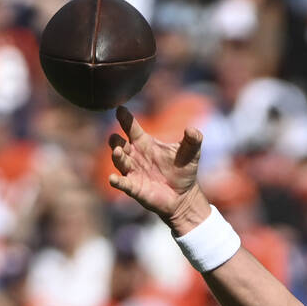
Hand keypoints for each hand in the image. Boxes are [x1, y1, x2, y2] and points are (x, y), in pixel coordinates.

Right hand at [107, 106, 206, 230]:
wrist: (184, 196)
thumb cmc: (183, 170)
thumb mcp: (191, 153)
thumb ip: (193, 140)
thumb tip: (192, 129)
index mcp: (144, 143)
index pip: (131, 127)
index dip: (124, 118)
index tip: (120, 109)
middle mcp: (135, 155)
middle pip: (118, 143)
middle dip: (115, 139)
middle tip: (116, 136)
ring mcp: (132, 171)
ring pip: (119, 161)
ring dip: (116, 156)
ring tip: (118, 151)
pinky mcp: (134, 188)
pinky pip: (122, 184)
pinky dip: (117, 181)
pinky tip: (113, 179)